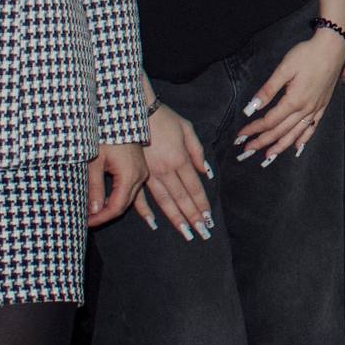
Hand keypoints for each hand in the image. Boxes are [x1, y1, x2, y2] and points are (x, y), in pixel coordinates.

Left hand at [86, 142, 145, 226]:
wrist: (118, 116)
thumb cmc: (105, 135)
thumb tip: (95, 211)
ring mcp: (142, 171)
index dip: (100, 218)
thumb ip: (95, 188)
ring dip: (113, 207)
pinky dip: (128, 201)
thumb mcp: (94, 162)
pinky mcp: (140, 168)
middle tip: (87, 220)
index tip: (86, 222)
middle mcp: (140, 175)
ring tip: (96, 214)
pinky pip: (135, 190)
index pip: (116, 207)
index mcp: (129, 175)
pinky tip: (141, 215)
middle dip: (105, 214)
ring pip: (129, 198)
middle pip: (123, 205)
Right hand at [133, 103, 212, 239]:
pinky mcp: (135, 173)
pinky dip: (145, 211)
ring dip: (176, 218)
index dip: (202, 204)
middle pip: (182, 198)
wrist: (137, 111)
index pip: (195, 188)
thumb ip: (197, 152)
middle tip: (202, 234)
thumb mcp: (187, 129)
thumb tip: (207, 173)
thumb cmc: (164, 118)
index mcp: (180, 159)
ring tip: (185, 233)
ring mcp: (149, 174)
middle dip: (193, 217)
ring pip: (165, 201)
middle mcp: (166, 170)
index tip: (208, 219)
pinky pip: (140, 196)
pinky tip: (153, 223)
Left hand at [236, 26, 344, 163]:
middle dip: (262, 142)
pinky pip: (312, 128)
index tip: (240, 136)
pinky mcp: (323, 106)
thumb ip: (268, 90)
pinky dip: (303, 140)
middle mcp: (306, 109)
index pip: (269, 121)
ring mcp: (316, 109)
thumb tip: (251, 108)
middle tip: (247, 152)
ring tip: (268, 157)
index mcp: (294, 101)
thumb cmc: (307, 54)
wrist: (334, 47)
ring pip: (296, 134)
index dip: (253, 129)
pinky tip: (297, 147)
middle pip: (280, 131)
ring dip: (280, 147)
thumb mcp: (284, 68)